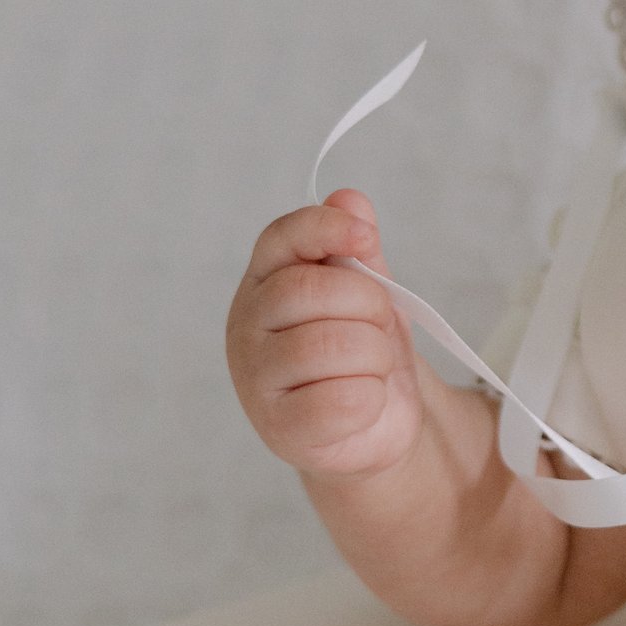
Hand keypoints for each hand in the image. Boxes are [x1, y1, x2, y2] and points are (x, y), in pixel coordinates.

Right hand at [226, 188, 425, 479]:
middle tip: (380, 327)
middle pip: (311, 290)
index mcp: (265, 280)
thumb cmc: (363, 353)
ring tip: (372, 367)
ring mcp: (255, 378)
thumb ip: (356, 248)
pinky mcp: (279, 427)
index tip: (366, 237)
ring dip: (375, 357)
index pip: (283, 238)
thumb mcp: (368, 292)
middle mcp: (246, 324)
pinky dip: (370, 400)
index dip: (326, 228)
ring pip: (330, 346)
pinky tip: (363, 403)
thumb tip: (349, 198)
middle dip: (369, 306)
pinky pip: (341, 400)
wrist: (374, 427)